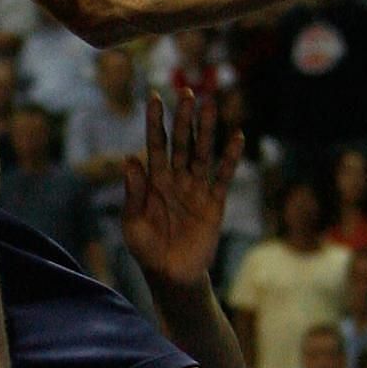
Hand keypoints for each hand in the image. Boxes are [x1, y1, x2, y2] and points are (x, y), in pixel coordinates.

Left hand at [122, 89, 242, 290]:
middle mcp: (176, 178)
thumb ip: (134, 192)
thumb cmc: (147, 249)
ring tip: (210, 103)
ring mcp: (196, 188)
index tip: (154, 98)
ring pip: (202, 153)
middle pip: (181, 142)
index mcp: (154, 180)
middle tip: (187, 91)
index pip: (155, 144)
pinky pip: (222, 177)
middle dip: (183, 118)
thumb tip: (129, 159)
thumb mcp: (133, 222)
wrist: (171, 276)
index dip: (155, 122)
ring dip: (206, 129)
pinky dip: (230, 158)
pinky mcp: (214, 203)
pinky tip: (236, 137)